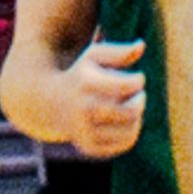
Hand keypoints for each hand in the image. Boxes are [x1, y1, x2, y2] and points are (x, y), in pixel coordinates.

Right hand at [60, 34, 147, 157]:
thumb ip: (119, 51)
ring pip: (131, 130)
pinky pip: (125, 143)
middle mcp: (83, 110)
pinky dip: (132, 132)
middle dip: (140, 100)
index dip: (138, 80)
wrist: (51, 103)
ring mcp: (85, 132)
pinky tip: (125, 121)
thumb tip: (141, 45)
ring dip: (137, 116)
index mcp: (86, 83)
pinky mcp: (90, 147)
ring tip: (132, 107)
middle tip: (138, 95)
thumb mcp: (95, 56)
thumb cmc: (80, 74)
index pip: (127, 86)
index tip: (136, 78)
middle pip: (131, 111)